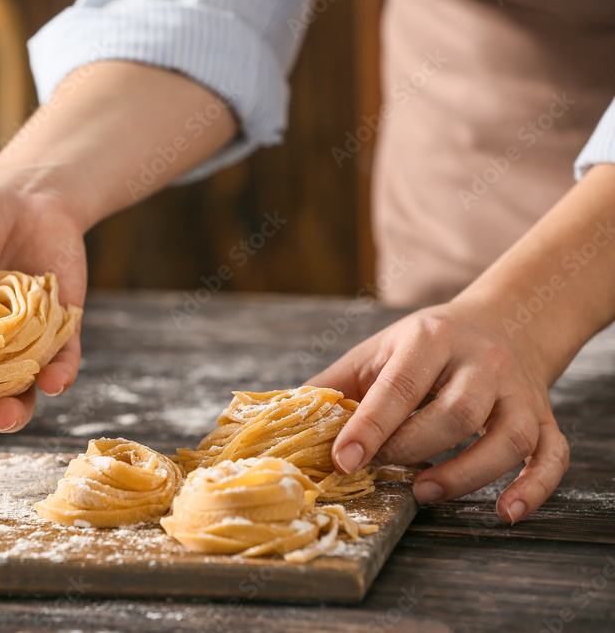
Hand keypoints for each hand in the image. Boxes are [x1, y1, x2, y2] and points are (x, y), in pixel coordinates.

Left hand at [307, 300, 569, 522]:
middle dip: (413, 448)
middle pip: (455, 414)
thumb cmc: (425, 346)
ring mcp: (519, 392)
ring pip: (508, 437)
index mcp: (430, 339)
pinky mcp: (545, 418)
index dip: (369, 428)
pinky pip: (552, 456)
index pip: (399, 387)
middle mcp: (481, 362)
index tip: (343, 461)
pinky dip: (534, 488)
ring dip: (466, 473)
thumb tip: (282, 419)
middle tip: (383, 473)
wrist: (503, 322)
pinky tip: (505, 512)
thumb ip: (334, 387)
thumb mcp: (376, 352)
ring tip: (425, 492)